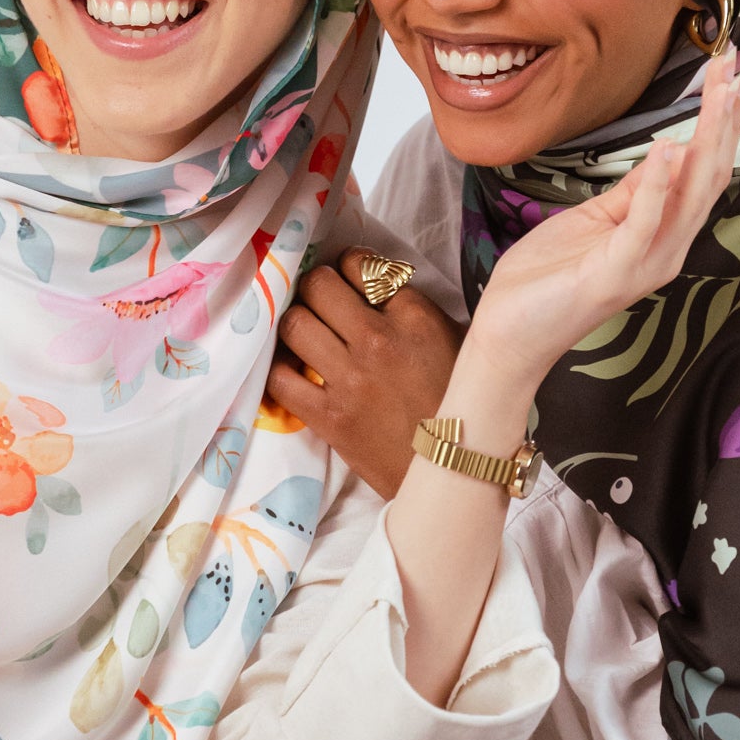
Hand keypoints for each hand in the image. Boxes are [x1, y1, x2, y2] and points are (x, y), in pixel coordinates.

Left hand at [268, 256, 462, 495]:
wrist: (454, 473)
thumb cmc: (461, 404)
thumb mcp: (457, 342)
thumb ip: (419, 310)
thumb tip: (384, 284)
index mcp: (414, 317)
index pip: (362, 265)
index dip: (348, 267)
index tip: (347, 280)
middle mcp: (378, 339)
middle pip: (320, 285)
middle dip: (315, 287)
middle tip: (319, 301)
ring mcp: (350, 378)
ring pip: (295, 323)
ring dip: (295, 322)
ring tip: (304, 332)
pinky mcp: (329, 417)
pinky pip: (281, 379)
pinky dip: (279, 370)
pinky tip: (290, 369)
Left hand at [466, 50, 739, 401]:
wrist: (511, 334)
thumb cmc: (549, 277)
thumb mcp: (598, 220)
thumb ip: (636, 193)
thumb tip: (668, 153)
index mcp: (665, 236)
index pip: (706, 172)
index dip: (721, 122)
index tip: (731, 73)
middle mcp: (668, 250)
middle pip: (710, 176)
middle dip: (724, 118)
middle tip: (736, 66)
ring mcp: (645, 265)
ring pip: (691, 195)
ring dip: (706, 139)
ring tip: (719, 92)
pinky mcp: (614, 274)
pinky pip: (643, 223)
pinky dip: (658, 185)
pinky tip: (669, 147)